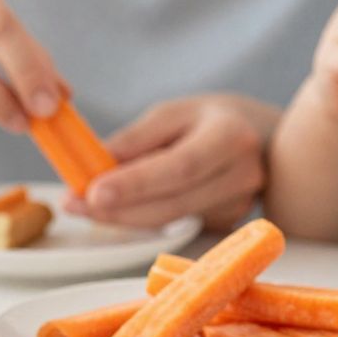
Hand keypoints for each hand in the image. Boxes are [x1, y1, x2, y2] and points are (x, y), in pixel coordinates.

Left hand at [74, 95, 274, 230]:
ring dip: (123, 217)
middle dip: (118, 208)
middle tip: (74, 203)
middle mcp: (242, 175)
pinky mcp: (228, 223)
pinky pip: (176, 224)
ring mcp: (239, 205)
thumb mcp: (174, 113)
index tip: (92, 192)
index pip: (179, 167)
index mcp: (230, 137)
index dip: (135, 184)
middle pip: (173, 203)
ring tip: (83, 206)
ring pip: (171, 220)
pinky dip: (143, 218)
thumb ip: (137, 139)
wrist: (263, 138)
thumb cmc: (212, 118)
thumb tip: (94, 164)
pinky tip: (118, 208)